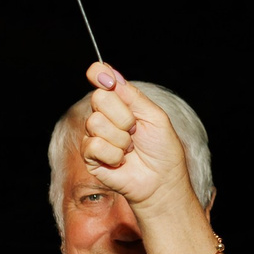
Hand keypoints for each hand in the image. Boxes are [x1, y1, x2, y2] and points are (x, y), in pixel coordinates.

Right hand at [79, 65, 195, 212]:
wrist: (162, 181)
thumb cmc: (163, 150)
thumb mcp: (155, 116)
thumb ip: (132, 95)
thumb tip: (109, 72)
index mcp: (120, 102)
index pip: (100, 78)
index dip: (99, 74)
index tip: (107, 80)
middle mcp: (104, 115)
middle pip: (98, 99)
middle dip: (123, 116)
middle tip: (135, 130)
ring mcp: (95, 135)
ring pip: (96, 123)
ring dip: (120, 139)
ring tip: (130, 149)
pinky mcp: (90, 156)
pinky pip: (95, 146)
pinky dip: (114, 155)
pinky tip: (121, 161)